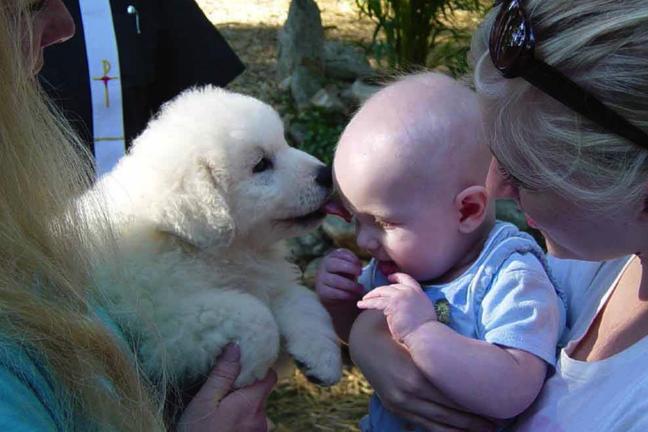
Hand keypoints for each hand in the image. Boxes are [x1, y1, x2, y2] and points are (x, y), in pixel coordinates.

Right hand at [177, 344, 276, 431]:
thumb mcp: (204, 402)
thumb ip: (222, 374)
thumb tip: (237, 345)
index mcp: (251, 404)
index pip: (270, 376)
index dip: (259, 368)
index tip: (243, 366)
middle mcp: (262, 419)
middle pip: (262, 394)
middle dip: (247, 389)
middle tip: (225, 390)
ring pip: (257, 411)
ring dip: (244, 408)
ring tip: (221, 410)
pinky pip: (252, 425)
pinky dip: (242, 422)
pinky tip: (224, 425)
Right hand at [315, 248, 363, 304]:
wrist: (332, 293)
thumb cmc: (344, 275)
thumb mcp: (348, 266)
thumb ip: (353, 263)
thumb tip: (359, 265)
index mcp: (331, 257)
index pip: (340, 254)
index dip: (352, 258)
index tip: (361, 265)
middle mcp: (324, 266)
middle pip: (333, 264)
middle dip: (349, 267)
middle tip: (360, 272)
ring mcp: (321, 279)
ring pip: (335, 280)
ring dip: (351, 285)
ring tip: (361, 288)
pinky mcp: (322, 292)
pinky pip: (334, 293)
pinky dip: (346, 294)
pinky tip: (354, 295)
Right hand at [349, 311, 496, 431]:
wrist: (362, 341)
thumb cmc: (393, 330)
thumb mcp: (412, 334)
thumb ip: (435, 343)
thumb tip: (467, 350)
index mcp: (416, 373)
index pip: (452, 394)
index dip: (476, 401)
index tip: (497, 403)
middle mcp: (409, 393)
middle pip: (449, 411)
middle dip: (475, 419)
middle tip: (500, 421)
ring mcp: (401, 403)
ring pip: (437, 423)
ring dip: (462, 429)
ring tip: (486, 430)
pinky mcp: (396, 408)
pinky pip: (423, 425)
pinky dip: (443, 431)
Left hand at [357, 273, 436, 341]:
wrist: (425, 334)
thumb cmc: (424, 330)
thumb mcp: (423, 311)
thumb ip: (413, 305)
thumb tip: (404, 308)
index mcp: (419, 293)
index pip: (407, 279)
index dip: (397, 277)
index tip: (390, 277)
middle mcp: (409, 291)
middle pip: (390, 286)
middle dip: (379, 290)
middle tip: (371, 294)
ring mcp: (401, 296)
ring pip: (381, 292)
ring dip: (371, 296)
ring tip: (363, 300)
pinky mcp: (392, 304)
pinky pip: (376, 302)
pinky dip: (367, 303)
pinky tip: (361, 305)